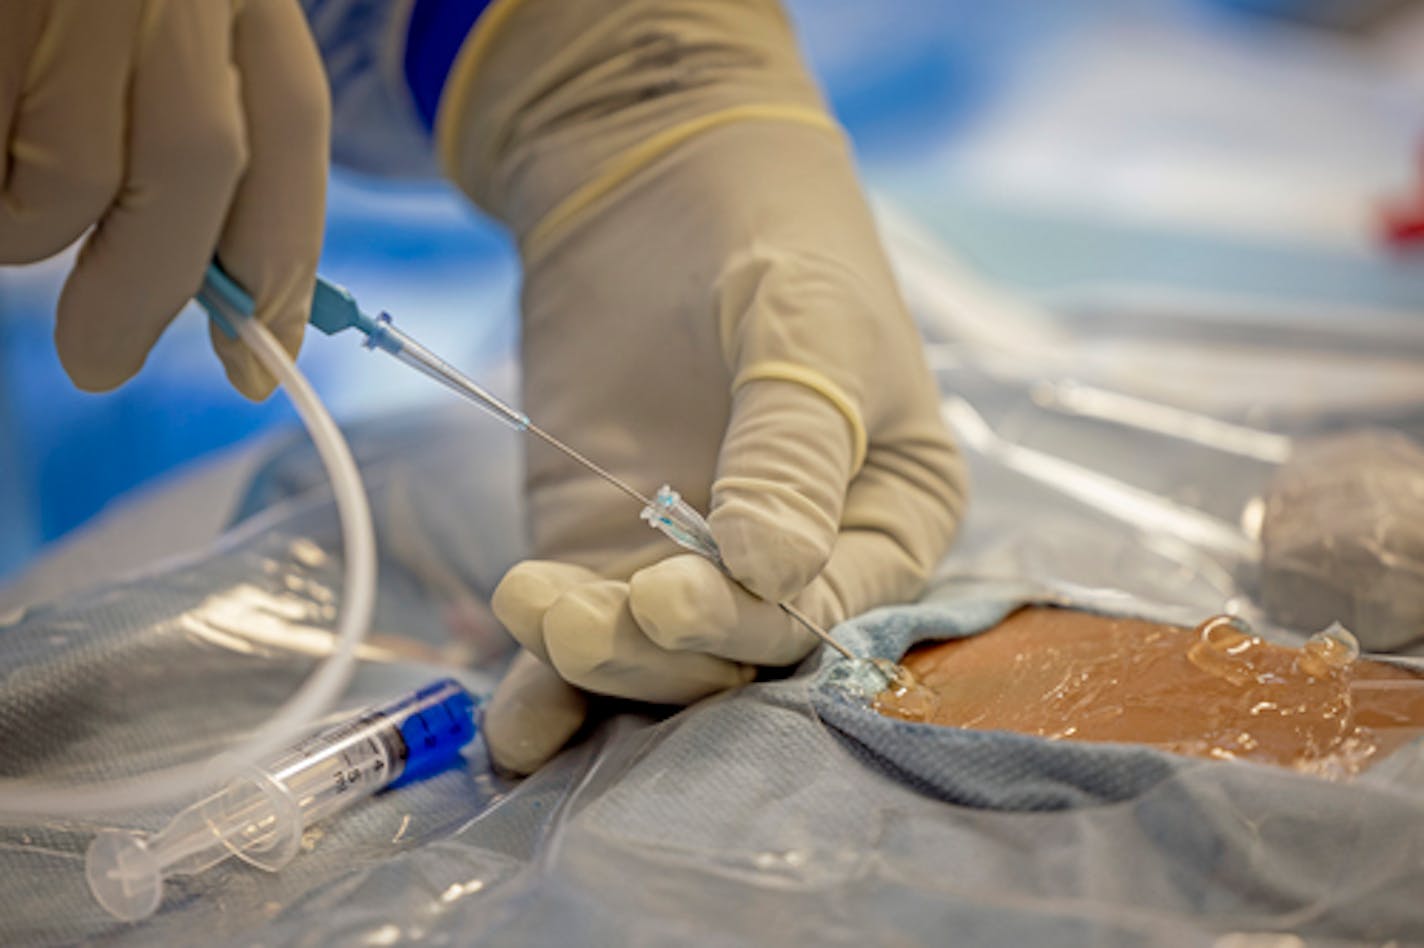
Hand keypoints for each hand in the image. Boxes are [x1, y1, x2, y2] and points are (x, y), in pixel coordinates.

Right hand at [0, 0, 328, 398]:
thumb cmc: (78, 1)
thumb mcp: (167, 29)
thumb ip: (206, 134)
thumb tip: (228, 299)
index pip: (290, 130)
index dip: (282, 263)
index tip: (256, 364)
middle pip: (192, 165)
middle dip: (146, 292)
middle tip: (102, 360)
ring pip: (66, 177)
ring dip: (33, 233)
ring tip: (10, 204)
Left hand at [442, 0, 967, 773]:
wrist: (658, 179)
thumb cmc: (773, 241)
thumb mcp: (806, 329)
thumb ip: (793, 450)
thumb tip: (768, 572)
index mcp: (885, 520)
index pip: (826, 606)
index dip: (750, 617)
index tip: (671, 598)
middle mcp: (794, 564)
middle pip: (736, 650)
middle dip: (659, 648)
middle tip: (582, 617)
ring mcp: (691, 565)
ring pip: (655, 657)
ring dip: (592, 660)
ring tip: (531, 607)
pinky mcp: (602, 554)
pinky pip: (583, 636)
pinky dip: (548, 685)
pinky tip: (516, 728)